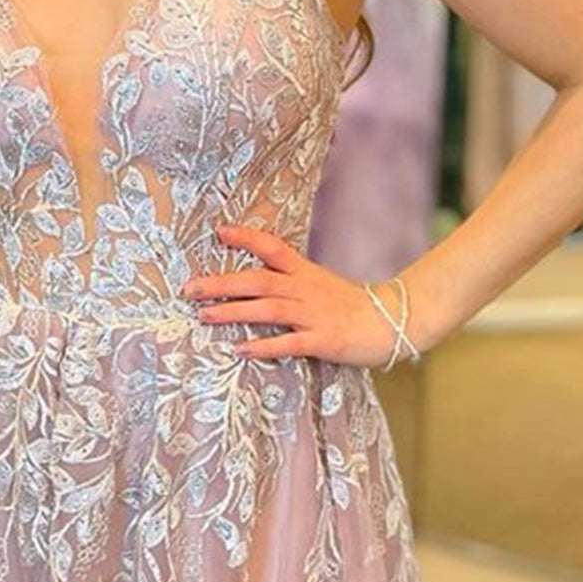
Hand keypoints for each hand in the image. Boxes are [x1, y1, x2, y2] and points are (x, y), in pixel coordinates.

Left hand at [181, 222, 424, 367]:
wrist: (393, 322)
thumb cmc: (352, 306)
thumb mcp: (320, 285)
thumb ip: (290, 281)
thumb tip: (255, 283)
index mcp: (305, 273)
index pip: (273, 248)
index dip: (246, 238)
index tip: (218, 231)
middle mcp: (305, 290)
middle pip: (258, 280)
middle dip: (221, 283)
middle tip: (189, 288)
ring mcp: (314, 315)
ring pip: (267, 309)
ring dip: (233, 312)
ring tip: (204, 316)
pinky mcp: (323, 340)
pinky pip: (288, 343)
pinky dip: (263, 346)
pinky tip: (239, 350)